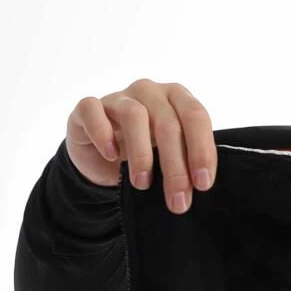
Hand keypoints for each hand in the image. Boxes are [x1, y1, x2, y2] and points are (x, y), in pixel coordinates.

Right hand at [65, 80, 217, 212]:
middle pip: (168, 123)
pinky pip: (93, 111)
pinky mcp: (88, 108)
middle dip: (175, 166)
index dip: (201, 150)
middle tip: (177, 199)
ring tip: (143, 184)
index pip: (196, 116)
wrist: (101, 158)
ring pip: (134, 116)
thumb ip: (187, 162)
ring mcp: (118, 97)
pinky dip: (103, 134)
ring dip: (142, 154)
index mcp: (177, 98)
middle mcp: (149, 91)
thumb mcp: (169, 157)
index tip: (203, 183)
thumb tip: (201, 185)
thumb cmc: (146, 153)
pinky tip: (111, 157)